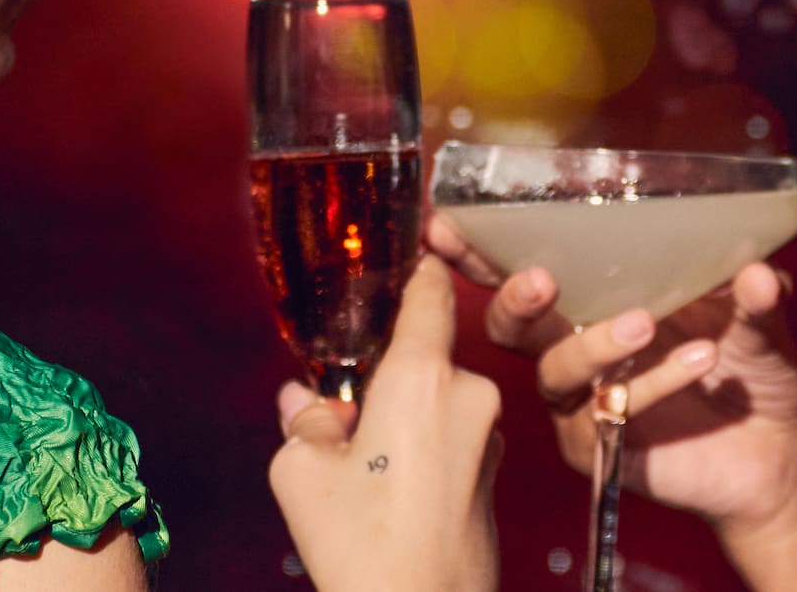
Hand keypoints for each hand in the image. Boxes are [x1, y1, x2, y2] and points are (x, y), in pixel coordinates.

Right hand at [267, 255, 502, 591]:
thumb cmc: (362, 545)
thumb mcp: (301, 472)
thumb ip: (305, 419)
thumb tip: (304, 399)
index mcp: (422, 376)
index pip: (429, 292)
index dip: (415, 270)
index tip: (406, 252)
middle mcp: (469, 394)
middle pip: (424, 357)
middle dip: (386, 376)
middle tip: (345, 412)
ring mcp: (490, 437)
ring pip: (437, 402)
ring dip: (405, 418)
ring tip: (363, 469)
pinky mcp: (495, 476)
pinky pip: (453, 439)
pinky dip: (425, 450)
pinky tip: (391, 494)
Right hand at [428, 215, 796, 532]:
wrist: (782, 450)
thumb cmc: (755, 366)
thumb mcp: (760, 315)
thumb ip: (755, 292)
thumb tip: (759, 272)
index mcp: (595, 297)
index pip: (525, 266)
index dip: (482, 247)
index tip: (449, 222)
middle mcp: (576, 346)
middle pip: (513, 323)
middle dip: (513, 297)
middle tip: (541, 278)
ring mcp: (584, 401)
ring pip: (555, 371)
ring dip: (593, 342)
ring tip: (647, 323)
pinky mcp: (602, 448)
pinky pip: (602, 416)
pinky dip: (650, 385)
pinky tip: (698, 361)